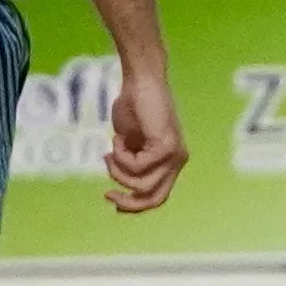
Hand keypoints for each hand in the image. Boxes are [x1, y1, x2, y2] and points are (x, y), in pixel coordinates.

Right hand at [104, 55, 187, 215]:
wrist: (140, 80)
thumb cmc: (133, 106)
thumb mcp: (129, 143)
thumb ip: (130, 164)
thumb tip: (119, 186)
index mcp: (170, 162)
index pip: (157, 195)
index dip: (134, 204)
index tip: (111, 197)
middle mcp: (177, 161)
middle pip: (155, 199)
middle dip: (129, 203)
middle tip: (107, 195)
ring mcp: (175, 155)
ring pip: (142, 186)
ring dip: (119, 172)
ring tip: (112, 151)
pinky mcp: (167, 147)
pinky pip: (137, 167)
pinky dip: (121, 156)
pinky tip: (119, 138)